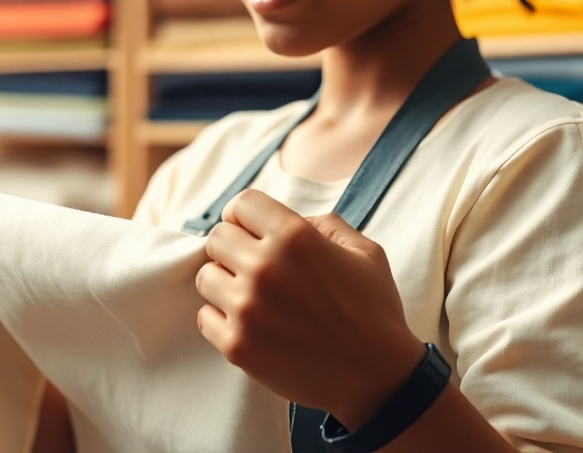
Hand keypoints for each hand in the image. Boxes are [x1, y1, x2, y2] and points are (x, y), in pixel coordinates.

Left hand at [194, 188, 425, 429]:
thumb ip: (325, 224)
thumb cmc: (374, 312)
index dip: (246, 216)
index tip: (253, 232)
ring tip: (253, 298)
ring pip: (206, 277)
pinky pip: (205, 317)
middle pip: (217, 238)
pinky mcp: (236, 345)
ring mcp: (247, 308)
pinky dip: (222, 319)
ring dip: (225, 283)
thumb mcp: (365, 253)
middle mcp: (265, 267)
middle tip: (254, 268)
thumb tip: (292, 220)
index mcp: (295, 237)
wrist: (378, 378)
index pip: (241, 204)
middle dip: (234, 248)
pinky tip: (249, 324)